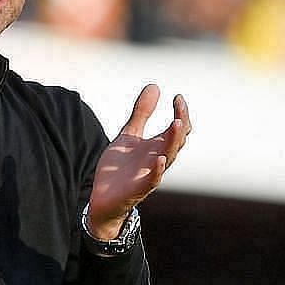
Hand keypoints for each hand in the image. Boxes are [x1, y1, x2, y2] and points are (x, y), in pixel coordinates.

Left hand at [88, 86, 189, 240]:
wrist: (103, 198)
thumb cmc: (119, 168)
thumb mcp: (128, 135)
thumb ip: (141, 113)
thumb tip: (154, 86)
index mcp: (157, 147)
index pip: (177, 129)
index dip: (181, 113)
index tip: (177, 97)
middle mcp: (157, 159)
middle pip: (177, 141)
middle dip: (180, 123)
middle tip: (179, 106)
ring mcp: (150, 174)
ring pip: (168, 157)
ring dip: (173, 141)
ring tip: (176, 123)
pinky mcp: (138, 188)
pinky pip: (152, 180)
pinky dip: (157, 170)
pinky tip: (159, 158)